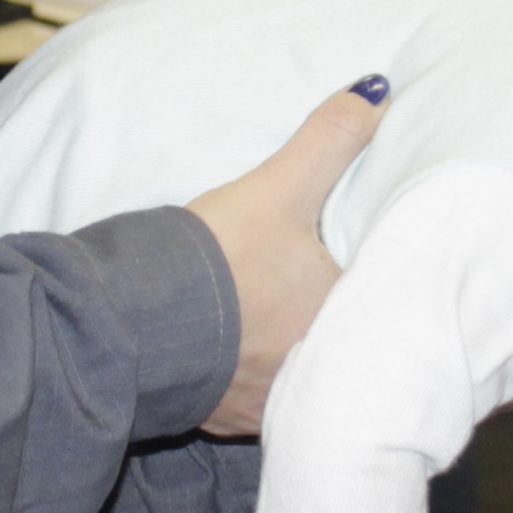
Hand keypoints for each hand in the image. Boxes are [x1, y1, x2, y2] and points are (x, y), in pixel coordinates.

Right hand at [182, 78, 384, 438]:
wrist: (133, 325)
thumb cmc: (218, 259)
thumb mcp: (278, 188)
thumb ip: (328, 141)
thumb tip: (377, 91)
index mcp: (344, 316)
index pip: (379, 296)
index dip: (373, 279)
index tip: (364, 265)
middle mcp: (320, 369)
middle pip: (341, 340)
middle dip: (334, 321)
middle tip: (318, 294)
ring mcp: (276, 401)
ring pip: (299, 375)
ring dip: (292, 354)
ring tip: (281, 327)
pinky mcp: (232, 422)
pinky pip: (257, 401)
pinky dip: (252, 380)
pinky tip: (242, 358)